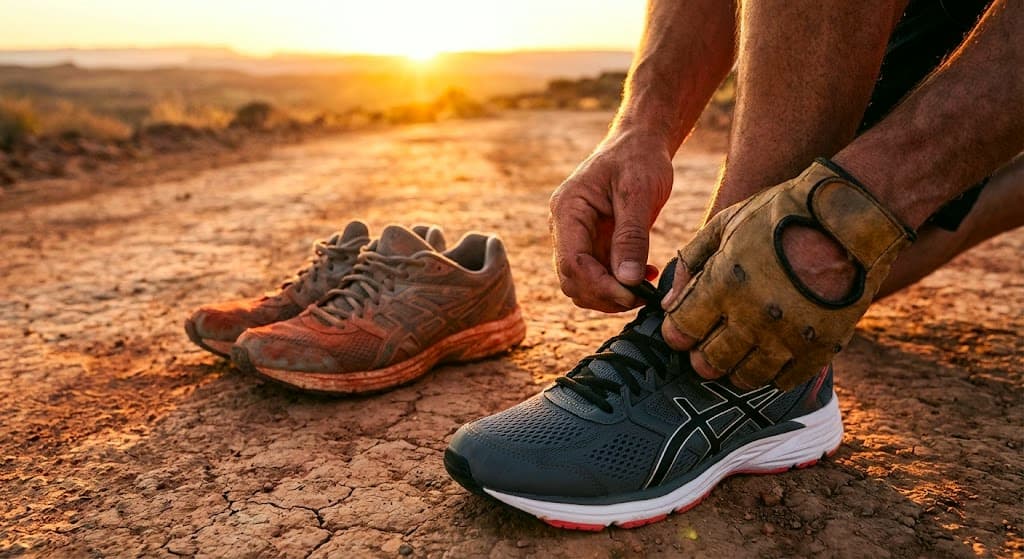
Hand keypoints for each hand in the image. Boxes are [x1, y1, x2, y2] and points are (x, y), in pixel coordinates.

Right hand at [549, 129, 673, 311]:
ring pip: (582, 284)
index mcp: (567, 210)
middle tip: (643, 295)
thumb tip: (627, 280)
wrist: (639, 144)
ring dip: (611, 295)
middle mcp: (565, 227)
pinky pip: (598, 276)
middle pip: (572, 280)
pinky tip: (645, 274)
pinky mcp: (592, 244)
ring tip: (645, 286)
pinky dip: (619, 285)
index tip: (632, 294)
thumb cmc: (639, 159)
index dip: (599, 285)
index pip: (571, 262)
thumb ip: (632, 236)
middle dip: (604, 295)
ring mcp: (576, 238)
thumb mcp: (640, 193)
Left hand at [660, 159, 913, 389]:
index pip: (680, 332)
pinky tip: (773, 353)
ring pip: (745, 377)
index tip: (685, 326)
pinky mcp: (820, 347)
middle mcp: (752, 317)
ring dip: (736, 367)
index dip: (678, 333)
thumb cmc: (781, 214)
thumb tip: (666, 304)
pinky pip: (785, 380)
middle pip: (708, 362)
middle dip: (702, 355)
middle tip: (710, 342)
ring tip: (741, 349)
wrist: (851, 216)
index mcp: (723, 285)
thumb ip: (690, 263)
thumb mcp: (726, 225)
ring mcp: (788, 336)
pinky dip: (774, 372)